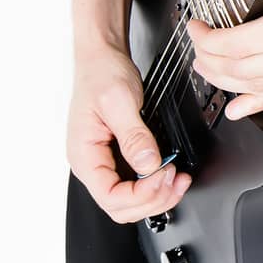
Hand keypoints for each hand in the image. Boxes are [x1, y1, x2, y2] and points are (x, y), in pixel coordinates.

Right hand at [66, 44, 191, 223]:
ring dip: (157, 196)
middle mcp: (92, 163)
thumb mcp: (119, 101)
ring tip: (178, 179)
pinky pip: (136, 183)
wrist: (102, 56)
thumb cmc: (101, 73)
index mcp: (84, 154)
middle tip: (176, 179)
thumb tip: (148, 164)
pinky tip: (170, 173)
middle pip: (121, 207)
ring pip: (130, 200)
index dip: (141, 195)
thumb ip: (134, 135)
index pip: (110, 197)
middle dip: (153, 199)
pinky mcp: (119, 156)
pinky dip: (156, 184)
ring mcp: (106, 161)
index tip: (163, 176)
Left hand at [187, 0, 262, 119]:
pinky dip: (259, 102)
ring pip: (262, 87)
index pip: (238, 45)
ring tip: (207, 72)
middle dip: (211, 62)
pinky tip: (241, 109)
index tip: (195, 26)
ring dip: (229, 82)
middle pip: (243, 72)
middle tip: (195, 47)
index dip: (208, 39)